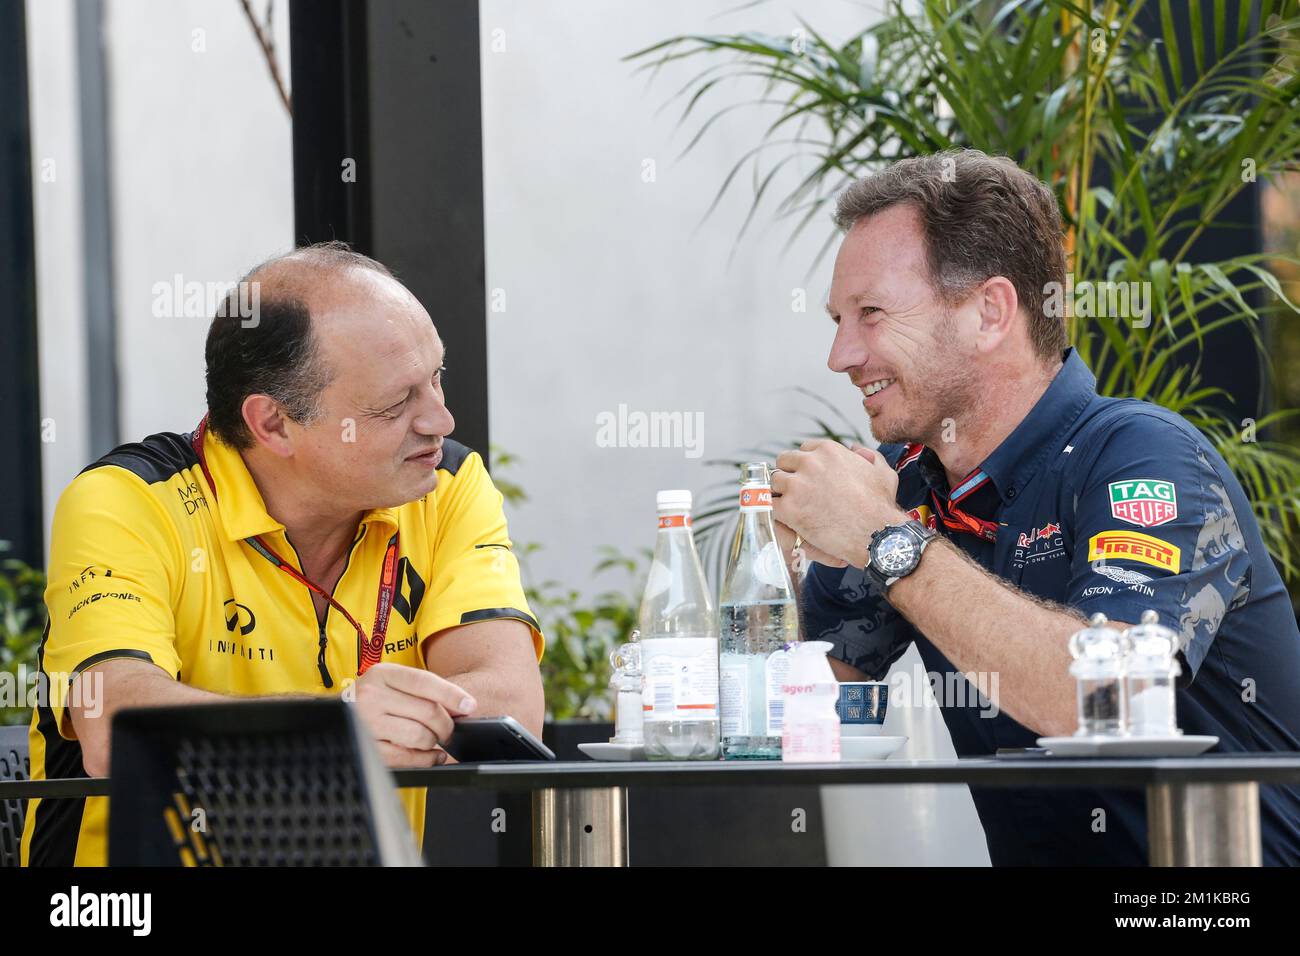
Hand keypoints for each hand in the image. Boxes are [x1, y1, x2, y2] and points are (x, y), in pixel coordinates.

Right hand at [350, 662, 476, 767]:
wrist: (337, 716)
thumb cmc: (373, 700)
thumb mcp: (392, 684)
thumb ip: (423, 691)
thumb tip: (462, 706)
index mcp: (382, 674)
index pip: (425, 682)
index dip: (452, 695)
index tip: (470, 705)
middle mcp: (371, 695)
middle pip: (427, 711)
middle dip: (447, 725)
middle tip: (450, 730)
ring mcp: (367, 723)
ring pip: (419, 735)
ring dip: (434, 742)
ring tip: (435, 741)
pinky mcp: (367, 747)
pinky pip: (406, 757)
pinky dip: (426, 759)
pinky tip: (431, 756)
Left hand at [772, 439, 905, 567]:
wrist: (876, 535)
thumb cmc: (881, 506)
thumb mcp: (883, 472)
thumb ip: (869, 456)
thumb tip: (855, 449)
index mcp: (828, 451)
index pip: (802, 450)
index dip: (804, 465)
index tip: (808, 477)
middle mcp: (810, 463)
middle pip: (784, 462)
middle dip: (789, 475)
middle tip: (796, 492)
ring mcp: (797, 485)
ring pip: (774, 482)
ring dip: (781, 493)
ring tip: (791, 507)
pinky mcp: (789, 509)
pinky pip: (771, 505)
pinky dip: (777, 512)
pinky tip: (786, 520)